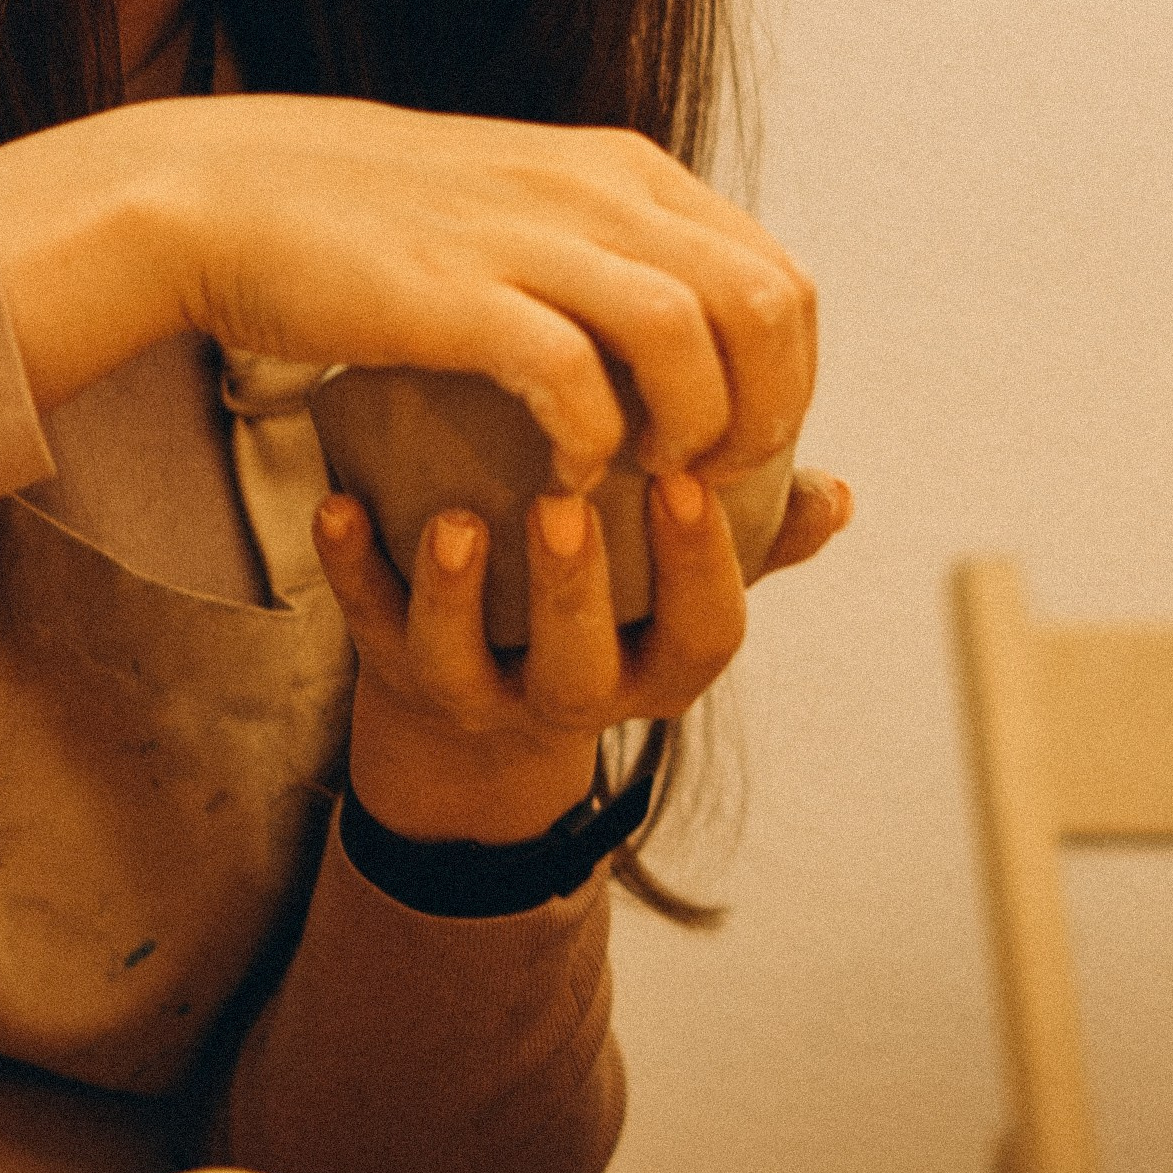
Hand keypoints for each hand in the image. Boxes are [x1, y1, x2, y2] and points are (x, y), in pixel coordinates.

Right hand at [0, 90, 815, 495]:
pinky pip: (574, 378)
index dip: (789, 383)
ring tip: (648, 487)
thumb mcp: (517, 204)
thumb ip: (602, 244)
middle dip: (765, 415)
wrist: (224, 193)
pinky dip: (591, 444)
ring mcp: (530, 236)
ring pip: (691, 335)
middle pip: (765, 306)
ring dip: (692, 432)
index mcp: (624, 173)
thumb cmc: (369, 220)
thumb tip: (680, 311)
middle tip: (711, 485)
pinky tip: (564, 481)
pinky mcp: (458, 294)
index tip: (743, 451)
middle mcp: (597, 191)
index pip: (779, 278)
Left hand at [317, 461, 853, 844]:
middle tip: (565, 502)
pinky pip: (362, 626)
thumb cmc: (619, 596)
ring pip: (463, 664)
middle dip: (576, 590)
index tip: (689, 477)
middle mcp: (570, 695)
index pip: (701, 632)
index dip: (701, 566)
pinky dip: (348, 567)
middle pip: (581, 667)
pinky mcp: (390, 663)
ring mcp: (474, 691)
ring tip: (453, 520)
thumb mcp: (687, 576)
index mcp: (657, 666)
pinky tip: (337, 503)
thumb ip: (760, 530)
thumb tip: (835, 491)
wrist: (488, 695)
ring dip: (454, 597)